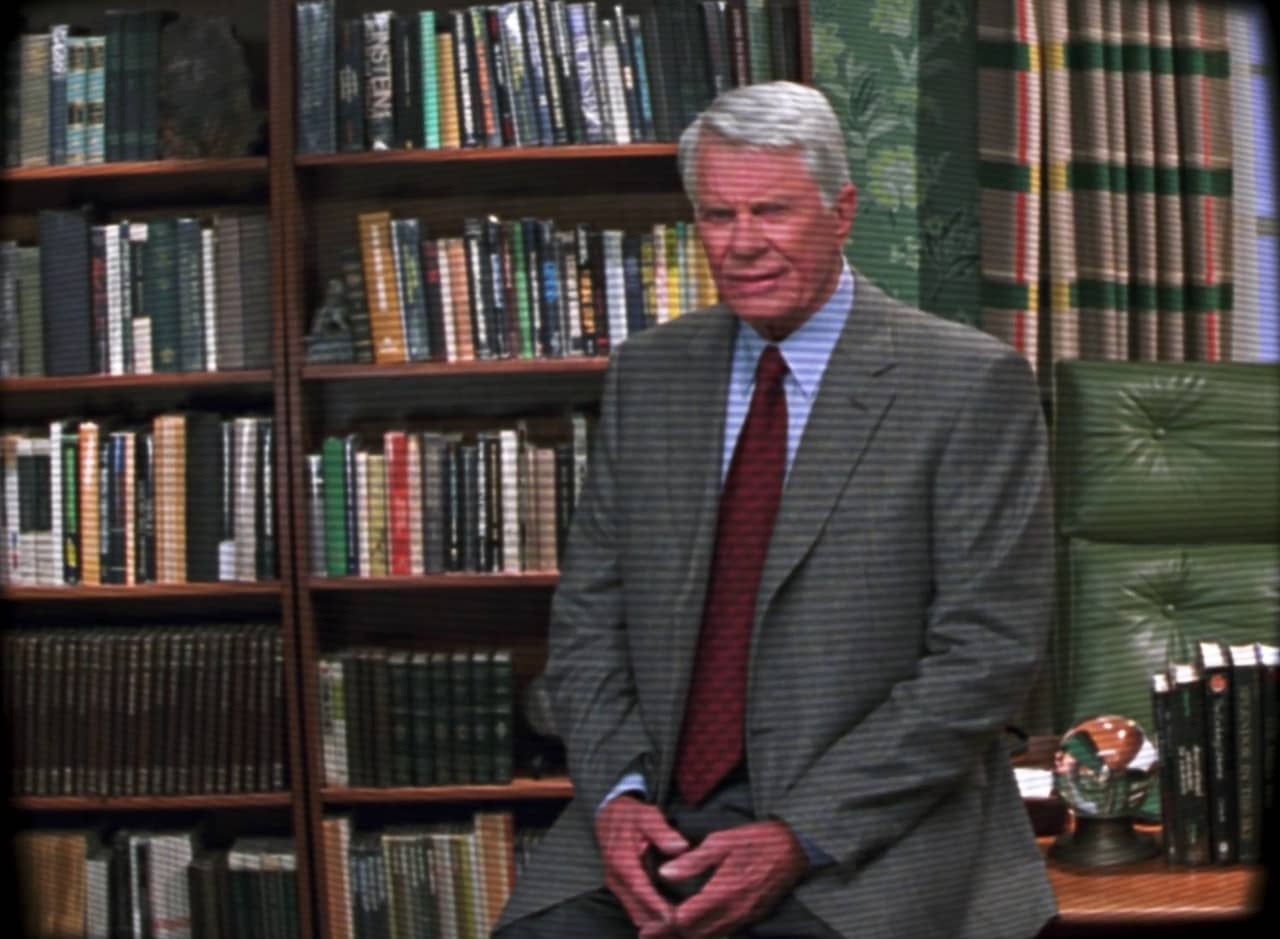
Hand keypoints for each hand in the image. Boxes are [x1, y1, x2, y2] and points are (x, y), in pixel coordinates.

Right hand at [595, 794, 690, 937]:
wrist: (609, 817)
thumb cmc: (631, 817)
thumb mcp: (647, 816)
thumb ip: (663, 832)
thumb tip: (681, 846)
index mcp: (621, 859)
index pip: (639, 887)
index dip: (655, 904)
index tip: (672, 917)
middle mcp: (615, 877)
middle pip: (636, 908)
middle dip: (658, 921)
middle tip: (682, 928)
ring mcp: (616, 886)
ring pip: (635, 913)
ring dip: (654, 924)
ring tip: (678, 929)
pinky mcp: (620, 890)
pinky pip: (634, 910)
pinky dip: (649, 919)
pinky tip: (668, 924)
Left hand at [657, 820, 809, 938]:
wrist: (794, 849)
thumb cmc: (756, 841)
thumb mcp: (722, 842)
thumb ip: (692, 861)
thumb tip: (665, 873)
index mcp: (723, 891)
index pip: (686, 919)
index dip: (664, 925)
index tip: (647, 926)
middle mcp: (734, 911)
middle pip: (695, 934)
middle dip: (670, 936)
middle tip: (647, 934)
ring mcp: (744, 917)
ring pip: (709, 937)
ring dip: (686, 938)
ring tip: (664, 935)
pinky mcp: (751, 918)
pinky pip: (724, 933)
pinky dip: (704, 935)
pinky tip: (692, 930)